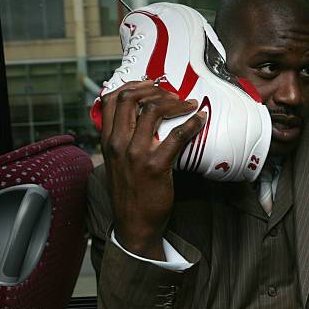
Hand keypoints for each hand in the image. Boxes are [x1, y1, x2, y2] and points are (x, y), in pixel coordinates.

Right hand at [100, 80, 205, 259]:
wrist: (134, 224)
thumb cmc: (130, 192)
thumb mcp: (116, 162)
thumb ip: (122, 139)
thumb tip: (140, 117)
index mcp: (107, 141)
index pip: (110, 100)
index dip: (132, 85)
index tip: (150, 84)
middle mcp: (118, 143)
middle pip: (129, 98)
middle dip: (154, 89)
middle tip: (172, 94)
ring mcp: (135, 153)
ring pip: (153, 110)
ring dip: (174, 102)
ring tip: (188, 104)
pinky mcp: (155, 165)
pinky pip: (177, 135)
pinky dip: (192, 122)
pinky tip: (200, 119)